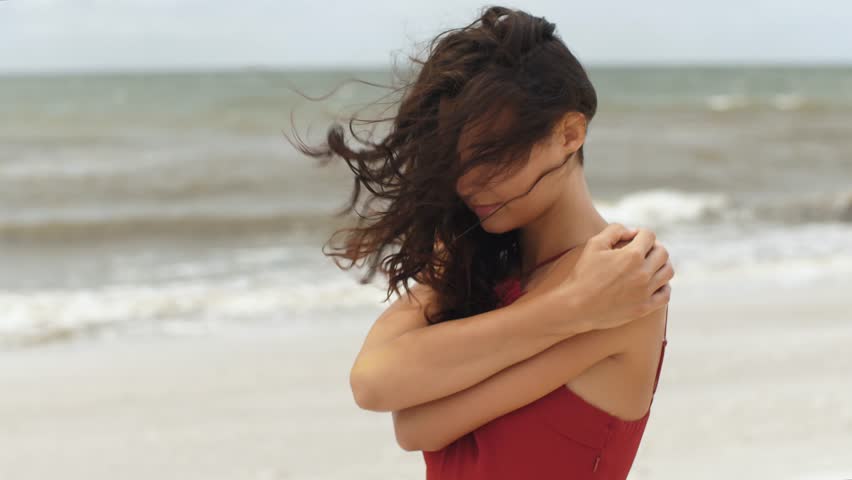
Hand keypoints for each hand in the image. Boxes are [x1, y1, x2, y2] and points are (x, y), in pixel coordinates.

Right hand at [544, 223, 673, 334]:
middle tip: (643, 250)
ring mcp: (645, 291)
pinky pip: (665, 294)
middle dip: (654, 247)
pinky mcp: (644, 307)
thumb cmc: (583, 274)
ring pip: (668, 272)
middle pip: (663, 253)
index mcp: (631, 255)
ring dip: (662, 265)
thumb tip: (632, 231)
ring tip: (651, 265)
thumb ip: (615, 230)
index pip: (649, 235)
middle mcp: (643, 273)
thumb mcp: (594, 244)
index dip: (641, 233)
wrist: (576, 307)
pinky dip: (663, 286)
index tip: (634, 238)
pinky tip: (654, 283)